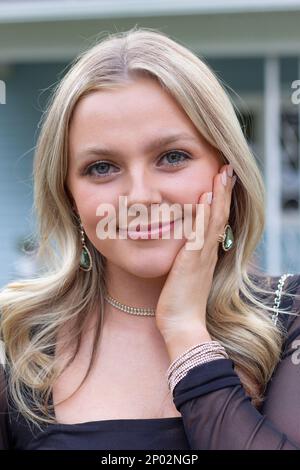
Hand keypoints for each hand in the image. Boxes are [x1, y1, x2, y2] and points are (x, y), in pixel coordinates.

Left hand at [155, 164, 235, 342]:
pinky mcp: (192, 262)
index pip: (216, 221)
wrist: (182, 325)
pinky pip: (200, 233)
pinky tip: (206, 197)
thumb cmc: (179, 304)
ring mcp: (202, 256)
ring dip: (219, 195)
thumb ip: (185, 261)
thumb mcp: (184, 277)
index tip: (221, 180)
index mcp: (205, 254)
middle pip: (220, 215)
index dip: (220, 200)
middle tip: (227, 168)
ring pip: (214, 220)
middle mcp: (207, 252)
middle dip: (224, 191)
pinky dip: (204, 215)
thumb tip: (181, 250)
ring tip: (223, 173)